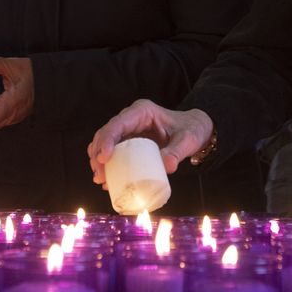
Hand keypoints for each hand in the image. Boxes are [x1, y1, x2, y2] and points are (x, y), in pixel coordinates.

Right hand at [89, 99, 213, 185]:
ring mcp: (128, 130)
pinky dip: (107, 165)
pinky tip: (107, 180)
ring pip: (105, 142)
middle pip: (106, 133)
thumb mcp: (188, 140)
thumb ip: (177, 152)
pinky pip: (113, 152)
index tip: (103, 158)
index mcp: (142, 111)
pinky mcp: (128, 142)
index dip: (106, 140)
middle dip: (98, 154)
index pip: (118, 124)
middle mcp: (131, 118)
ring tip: (101, 179)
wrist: (194, 130)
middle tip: (99, 175)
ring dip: (98, 160)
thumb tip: (166, 166)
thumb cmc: (191, 130)